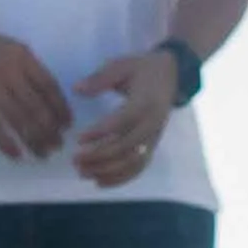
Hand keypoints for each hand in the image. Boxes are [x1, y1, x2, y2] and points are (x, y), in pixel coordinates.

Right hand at [0, 18, 77, 159]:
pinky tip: (16, 154)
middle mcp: (9, 70)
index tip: (68, 125)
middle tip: (58, 146)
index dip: (61, 108)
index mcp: (22, 56)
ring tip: (42, 153)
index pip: (49, 86)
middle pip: (36, 106)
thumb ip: (26, 68)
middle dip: (50, 129)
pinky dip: (6, 143)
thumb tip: (46, 96)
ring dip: (33, 139)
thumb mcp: (8, 48)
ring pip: (18, 118)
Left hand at [64, 44, 189, 188]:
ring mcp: (154, 137)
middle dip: (99, 157)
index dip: (100, 133)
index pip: (122, 122)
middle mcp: (152, 123)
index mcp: (145, 102)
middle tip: (75, 160)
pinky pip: (139, 167)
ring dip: (107, 170)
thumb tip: (77, 89)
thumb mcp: (122, 65)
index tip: (79, 139)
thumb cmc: (143, 68)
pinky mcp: (153, 145)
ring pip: (132, 162)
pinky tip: (99, 182)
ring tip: (82, 172)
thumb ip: (100, 78)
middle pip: (126, 147)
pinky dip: (120, 178)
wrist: (172, 74)